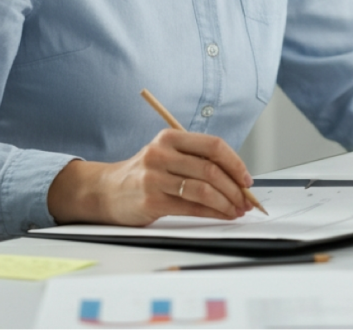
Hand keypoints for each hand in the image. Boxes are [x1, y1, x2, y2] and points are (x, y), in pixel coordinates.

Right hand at [47, 128, 253, 226]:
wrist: (106, 191)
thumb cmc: (145, 173)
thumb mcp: (167, 155)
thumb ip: (197, 160)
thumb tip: (237, 179)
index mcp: (170, 137)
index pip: (213, 145)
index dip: (235, 162)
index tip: (247, 179)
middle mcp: (161, 154)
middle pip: (210, 169)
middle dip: (235, 188)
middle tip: (246, 200)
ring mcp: (154, 177)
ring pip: (203, 190)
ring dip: (226, 203)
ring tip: (236, 210)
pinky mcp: (151, 201)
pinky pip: (191, 208)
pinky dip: (212, 213)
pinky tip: (222, 215)